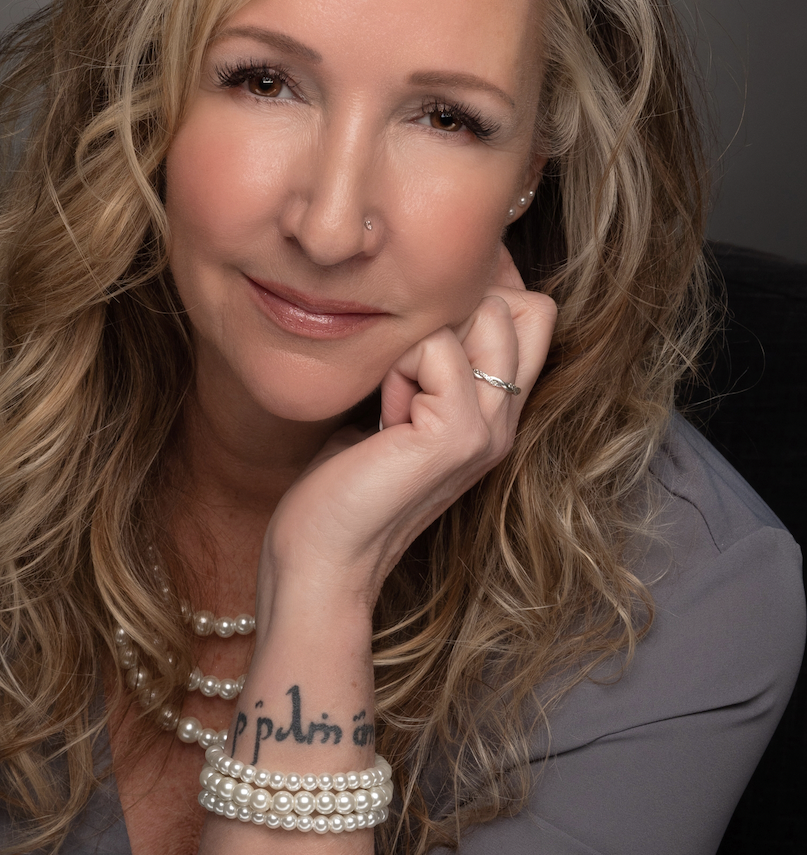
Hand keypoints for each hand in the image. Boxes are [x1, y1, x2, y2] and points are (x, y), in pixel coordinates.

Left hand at [260, 248, 556, 612]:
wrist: (322, 558)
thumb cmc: (343, 484)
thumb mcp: (394, 406)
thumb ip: (426, 364)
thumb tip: (427, 304)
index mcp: (497, 414)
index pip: (532, 314)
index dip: (481, 297)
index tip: (420, 336)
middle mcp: (506, 421)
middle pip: (528, 307)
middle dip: (457, 310)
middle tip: (406, 370)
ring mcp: (490, 430)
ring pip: (485, 315)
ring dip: (421, 340)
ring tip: (392, 397)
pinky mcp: (458, 435)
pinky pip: (436, 348)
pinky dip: (397, 368)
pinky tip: (382, 417)